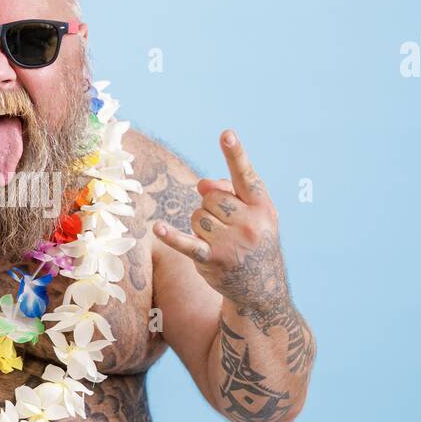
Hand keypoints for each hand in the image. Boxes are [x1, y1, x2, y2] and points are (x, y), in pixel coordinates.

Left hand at [153, 130, 288, 313]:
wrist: (263, 288)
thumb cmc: (254, 241)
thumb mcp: (255, 214)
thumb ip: (231, 191)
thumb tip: (201, 185)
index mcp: (263, 206)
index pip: (245, 175)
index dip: (235, 154)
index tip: (226, 134)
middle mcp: (250, 223)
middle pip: (210, 196)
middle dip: (211, 206)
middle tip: (226, 225)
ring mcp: (231, 243)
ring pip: (196, 215)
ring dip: (201, 225)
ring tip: (218, 240)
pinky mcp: (212, 260)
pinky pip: (187, 243)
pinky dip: (171, 237)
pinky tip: (157, 229)